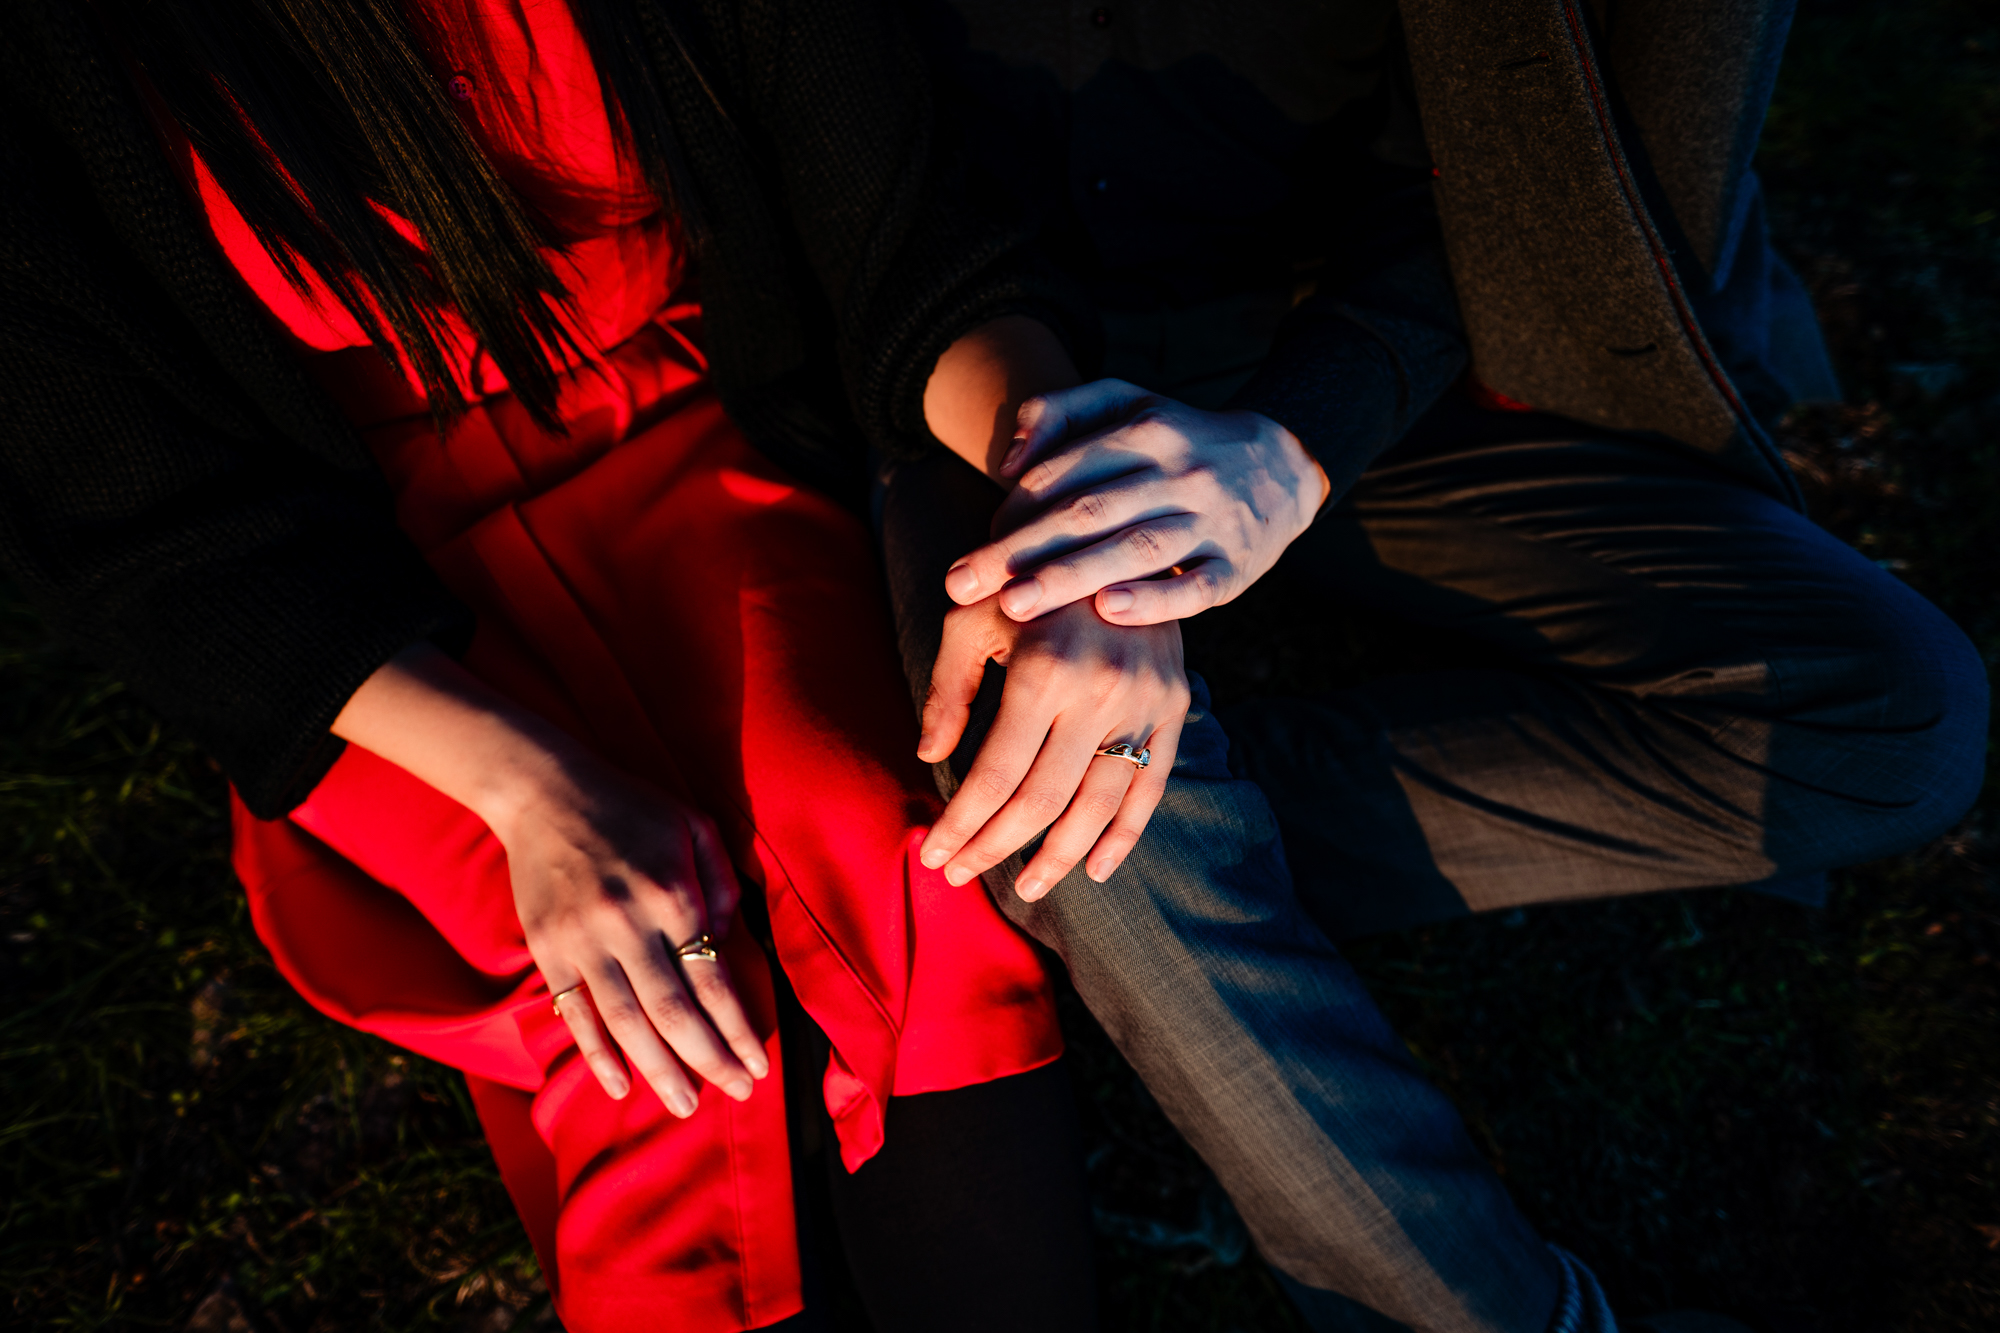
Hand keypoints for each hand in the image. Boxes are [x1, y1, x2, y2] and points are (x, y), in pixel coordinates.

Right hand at [492, 748, 771, 1114]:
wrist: (544, 791)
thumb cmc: (632, 808)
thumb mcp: (694, 826)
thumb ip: (722, 884)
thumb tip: (729, 944)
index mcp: (673, 895)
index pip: (713, 982)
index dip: (738, 1032)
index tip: (759, 1066)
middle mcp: (629, 924)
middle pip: (673, 1014)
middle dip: (709, 1062)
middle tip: (734, 1094)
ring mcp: (583, 942)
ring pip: (626, 1024)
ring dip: (659, 1072)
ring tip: (686, 1104)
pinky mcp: (549, 950)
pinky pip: (576, 1014)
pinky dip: (598, 1055)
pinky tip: (621, 1085)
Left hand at [916, 596, 1188, 900]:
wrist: (1111, 531)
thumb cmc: (1023, 578)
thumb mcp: (969, 616)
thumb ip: (949, 690)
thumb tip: (929, 755)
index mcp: (1042, 669)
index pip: (995, 776)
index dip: (962, 824)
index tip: (934, 856)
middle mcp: (1099, 690)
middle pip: (1042, 800)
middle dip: (995, 847)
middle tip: (963, 876)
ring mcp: (1145, 700)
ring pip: (1099, 805)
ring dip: (1058, 857)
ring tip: (1026, 888)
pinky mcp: (1176, 703)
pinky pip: (1151, 785)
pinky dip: (1125, 834)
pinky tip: (1095, 869)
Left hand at [941, 379, 1329, 624]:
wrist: (1284, 461)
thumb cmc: (1180, 439)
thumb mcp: (1128, 403)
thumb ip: (1061, 411)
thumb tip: (1009, 461)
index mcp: (1145, 430)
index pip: (1066, 472)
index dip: (1013, 512)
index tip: (971, 551)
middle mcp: (1179, 472)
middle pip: (1089, 512)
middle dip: (1022, 551)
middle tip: (963, 584)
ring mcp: (1213, 520)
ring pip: (1136, 548)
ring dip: (1073, 578)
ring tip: (1015, 606)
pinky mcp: (1238, 566)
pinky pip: (1196, 585)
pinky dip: (1156, 600)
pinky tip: (1111, 612)